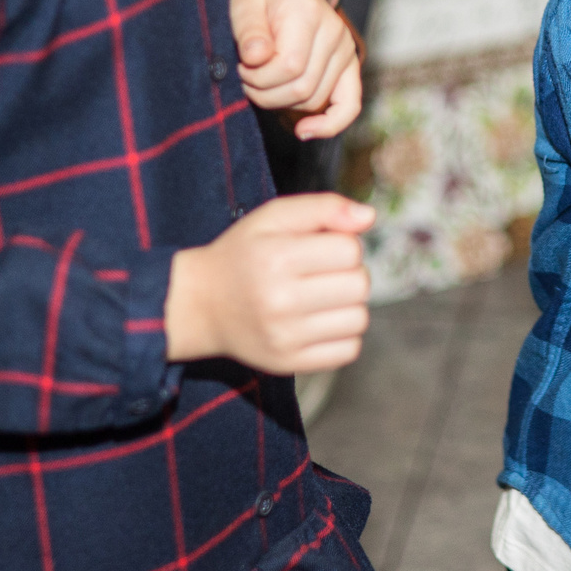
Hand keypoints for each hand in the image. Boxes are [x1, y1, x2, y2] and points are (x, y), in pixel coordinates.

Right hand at [166, 194, 373, 369]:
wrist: (201, 304)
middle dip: (349, 273)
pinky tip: (320, 322)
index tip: (320, 248)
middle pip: (359, 285)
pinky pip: (348, 350)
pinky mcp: (289, 363)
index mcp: (276, 257)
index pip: (350, 250)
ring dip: (348, 305)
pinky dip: (343, 335)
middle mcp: (280, 300)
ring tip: (321, 298)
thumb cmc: (243, 254)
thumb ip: (323, 207)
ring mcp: (285, 337)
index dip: (342, 244)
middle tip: (322, 273)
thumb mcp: (273, 216)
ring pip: (359, 319)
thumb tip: (369, 216)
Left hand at [230, 0, 362, 138]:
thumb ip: (248, 30)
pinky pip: (349, 105)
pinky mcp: (348, 68)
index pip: (290, 66)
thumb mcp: (242, 5)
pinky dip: (329, 124)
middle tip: (244, 78)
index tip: (239, 67)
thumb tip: (256, 58)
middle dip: (265, 92)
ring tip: (261, 84)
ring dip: (282, 102)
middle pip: (303, 88)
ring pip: (314, 101)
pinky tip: (304, 132)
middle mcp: (336, 33)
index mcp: (310, 13)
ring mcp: (346, 51)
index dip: (259, 78)